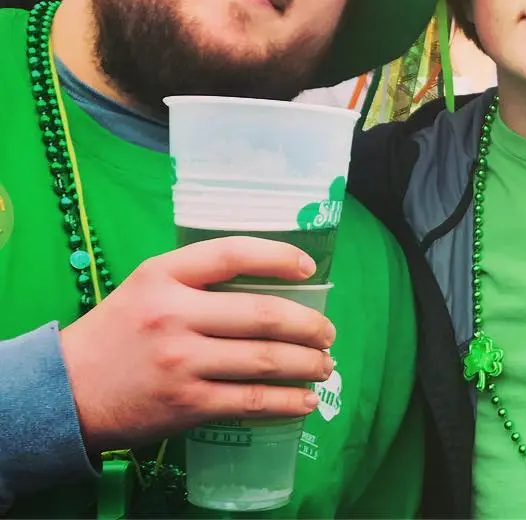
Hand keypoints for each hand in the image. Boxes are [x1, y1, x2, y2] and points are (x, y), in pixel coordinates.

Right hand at [59, 237, 335, 452]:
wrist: (65, 392)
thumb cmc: (118, 331)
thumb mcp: (148, 285)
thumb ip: (198, 276)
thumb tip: (268, 277)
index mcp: (165, 276)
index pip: (233, 253)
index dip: (279, 256)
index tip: (309, 268)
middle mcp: (175, 315)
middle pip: (261, 314)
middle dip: (308, 325)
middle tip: (328, 332)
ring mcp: (182, 362)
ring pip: (263, 360)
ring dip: (305, 363)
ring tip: (325, 364)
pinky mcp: (185, 404)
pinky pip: (249, 402)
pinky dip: (285, 402)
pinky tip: (304, 401)